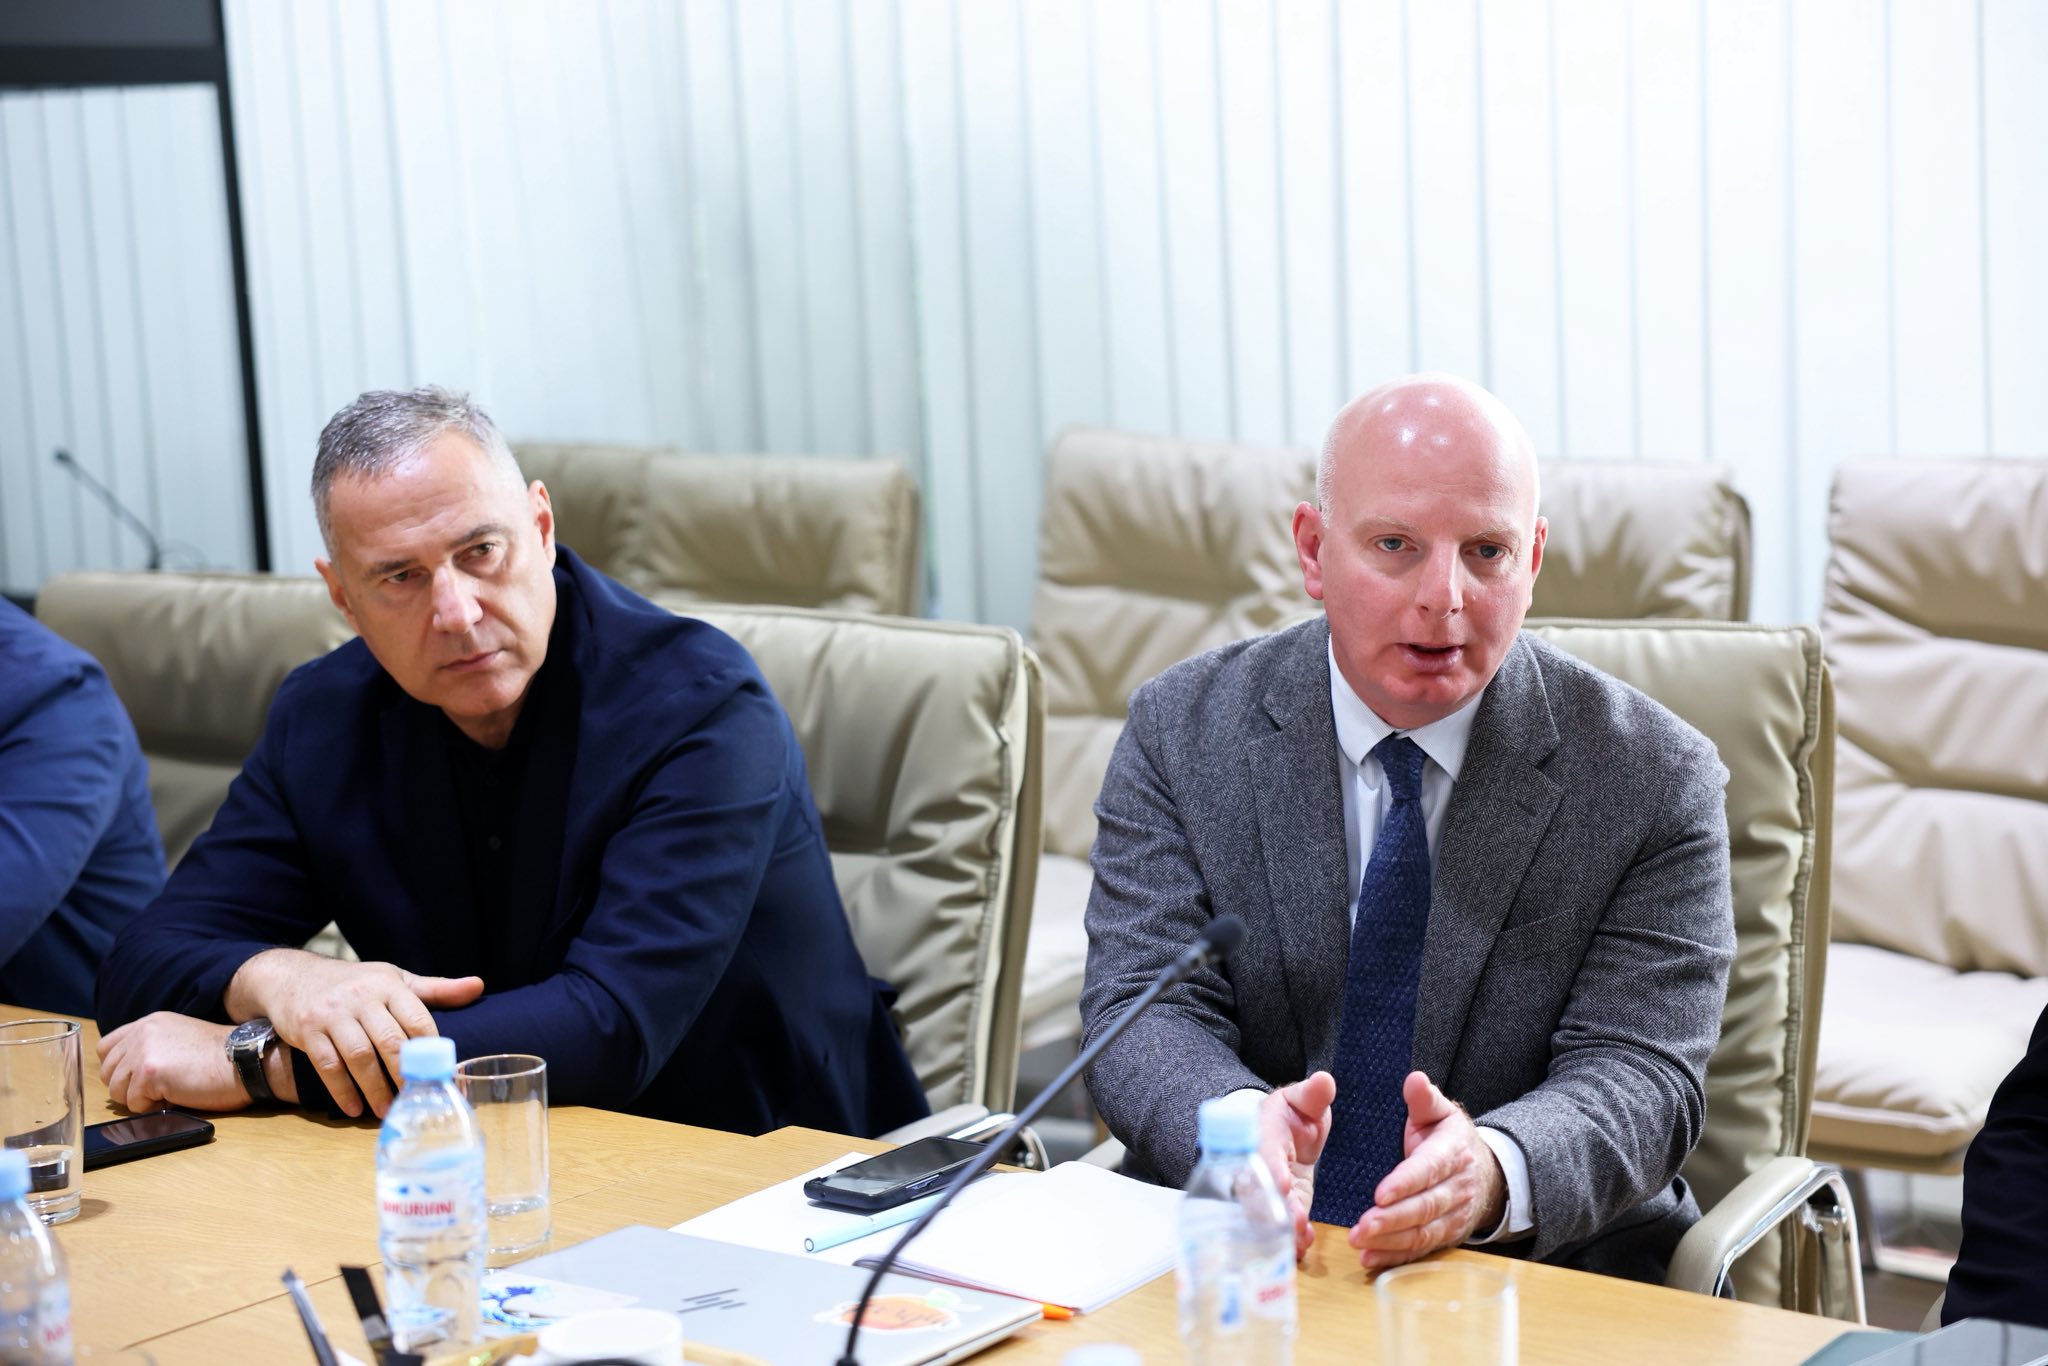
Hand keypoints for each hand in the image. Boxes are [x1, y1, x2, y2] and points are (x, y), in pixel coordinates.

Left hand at [98, 1013, 245, 1113]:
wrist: (244, 1061)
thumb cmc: (220, 1057)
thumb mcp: (180, 1039)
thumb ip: (152, 1046)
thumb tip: (128, 1072)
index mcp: (149, 1023)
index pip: (106, 1048)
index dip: (118, 1068)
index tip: (137, 1078)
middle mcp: (142, 1032)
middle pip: (107, 1071)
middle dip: (128, 1086)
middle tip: (158, 1088)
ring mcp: (143, 1051)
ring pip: (116, 1090)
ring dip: (140, 1098)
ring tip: (170, 1091)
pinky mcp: (150, 1072)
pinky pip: (134, 1102)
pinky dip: (153, 1106)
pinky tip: (175, 1095)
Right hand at [225, 949, 483, 1118]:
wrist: (292, 976)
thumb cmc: (355, 982)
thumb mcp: (393, 979)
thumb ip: (434, 989)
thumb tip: (478, 986)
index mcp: (388, 984)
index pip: (417, 1018)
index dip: (431, 1049)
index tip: (442, 1075)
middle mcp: (361, 997)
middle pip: (390, 1041)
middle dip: (405, 1074)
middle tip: (416, 1100)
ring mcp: (332, 1014)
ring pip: (359, 1057)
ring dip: (374, 1089)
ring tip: (386, 1110)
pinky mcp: (307, 1031)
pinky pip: (327, 1065)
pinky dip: (342, 1090)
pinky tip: (353, 1108)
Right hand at [1259, 1071, 1336, 1259]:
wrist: (1283, 1133)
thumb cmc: (1293, 1113)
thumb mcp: (1303, 1099)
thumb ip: (1313, 1094)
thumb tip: (1324, 1081)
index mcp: (1262, 1133)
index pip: (1263, 1151)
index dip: (1271, 1168)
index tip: (1283, 1182)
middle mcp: (1258, 1165)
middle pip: (1258, 1189)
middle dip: (1275, 1207)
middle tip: (1296, 1222)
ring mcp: (1267, 1189)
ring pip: (1265, 1212)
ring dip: (1281, 1228)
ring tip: (1300, 1240)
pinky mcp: (1282, 1205)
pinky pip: (1279, 1224)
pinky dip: (1289, 1238)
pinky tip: (1303, 1247)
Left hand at [1348, 1071, 1505, 1270]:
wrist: (1483, 1171)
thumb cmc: (1448, 1137)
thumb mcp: (1439, 1112)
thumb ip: (1424, 1098)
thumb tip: (1414, 1079)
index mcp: (1452, 1152)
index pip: (1429, 1168)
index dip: (1405, 1182)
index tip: (1380, 1193)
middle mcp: (1457, 1186)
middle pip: (1425, 1207)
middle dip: (1392, 1219)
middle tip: (1360, 1226)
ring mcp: (1455, 1215)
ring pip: (1423, 1232)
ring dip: (1391, 1241)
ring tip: (1359, 1242)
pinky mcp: (1447, 1235)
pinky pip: (1422, 1249)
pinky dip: (1396, 1257)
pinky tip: (1370, 1259)